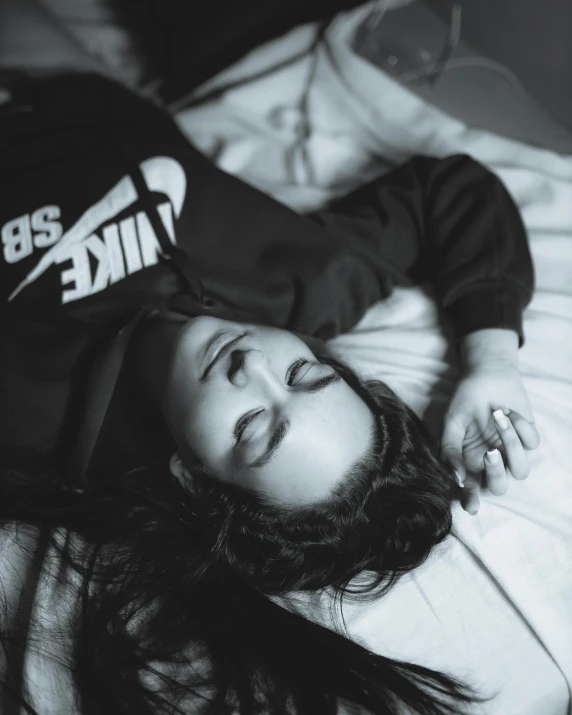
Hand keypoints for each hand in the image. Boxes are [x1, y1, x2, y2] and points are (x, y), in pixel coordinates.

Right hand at [441, 363, 539, 514]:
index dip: (470, 500)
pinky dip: (520, 425)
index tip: (472, 505)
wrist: (487, 374)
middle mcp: (491, 461)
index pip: (470, 488)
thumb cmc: (465, 399)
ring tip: (498, 417)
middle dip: (497, 474)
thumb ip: (450, 450)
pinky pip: (531, 443)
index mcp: (469, 461)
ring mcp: (512, 450)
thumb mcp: (451, 423)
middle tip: (491, 453)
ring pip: (521, 469)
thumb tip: (456, 478)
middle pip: (499, 487)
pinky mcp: (529, 437)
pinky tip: (506, 410)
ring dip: (511, 443)